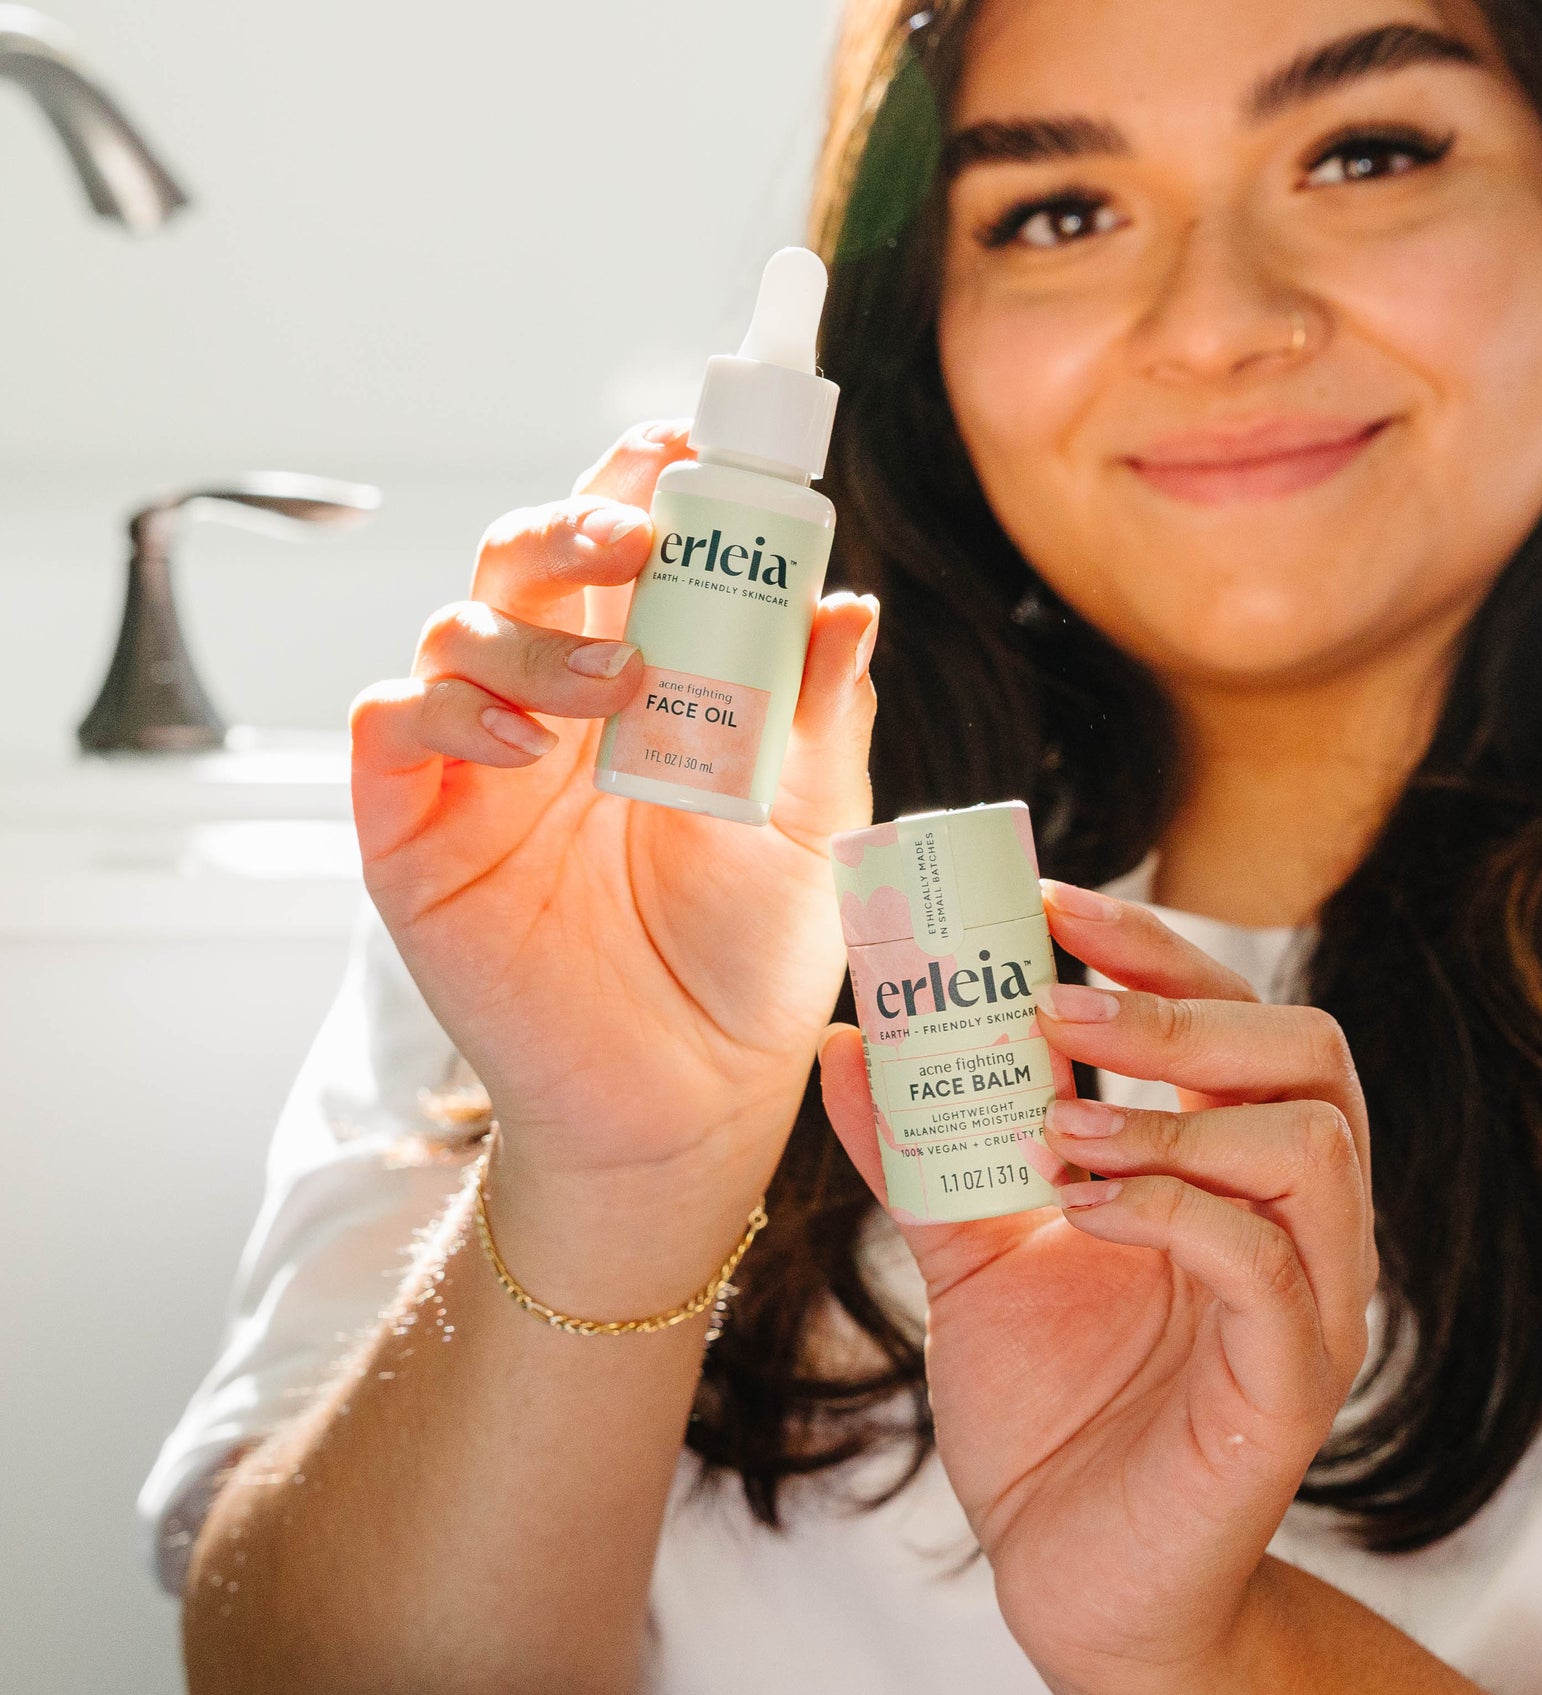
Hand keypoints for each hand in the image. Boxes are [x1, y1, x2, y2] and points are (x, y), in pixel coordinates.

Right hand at [351, 424, 878, 1200]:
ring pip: (457, 628)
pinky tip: (523, 751)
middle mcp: (560, 707)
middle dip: (576, 526)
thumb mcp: (810, 827)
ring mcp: (481, 766)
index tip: (693, 452)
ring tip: (615, 691)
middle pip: (530, 562)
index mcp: (654, 686)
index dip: (646, 486)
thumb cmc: (752, 960)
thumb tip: (849, 603)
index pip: (632, 555)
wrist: (693, 1093)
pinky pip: (390, 727)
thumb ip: (819, 715)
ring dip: (529, 633)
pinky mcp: (416, 831)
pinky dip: (444, 711)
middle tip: (638, 538)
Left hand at [820, 884, 1375, 1694]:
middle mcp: (1295, 1225)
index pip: (1240, 1017)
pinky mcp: (1290, 1388)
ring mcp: (1310, 1304)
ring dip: (1175, 1114)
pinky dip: (1172, 1214)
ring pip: (1312, 1143)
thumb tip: (851, 1041)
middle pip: (1308, 1052)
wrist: (1076, 1589)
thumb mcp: (974, 1262)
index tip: (1052, 902)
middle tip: (1055, 999)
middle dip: (1179, 1006)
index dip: (1158, 949)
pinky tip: (1082, 1213)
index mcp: (1233, 1175)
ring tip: (1060, 1133)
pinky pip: (1264, 1268)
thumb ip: (929, 1154)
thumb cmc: (1050, 1418)